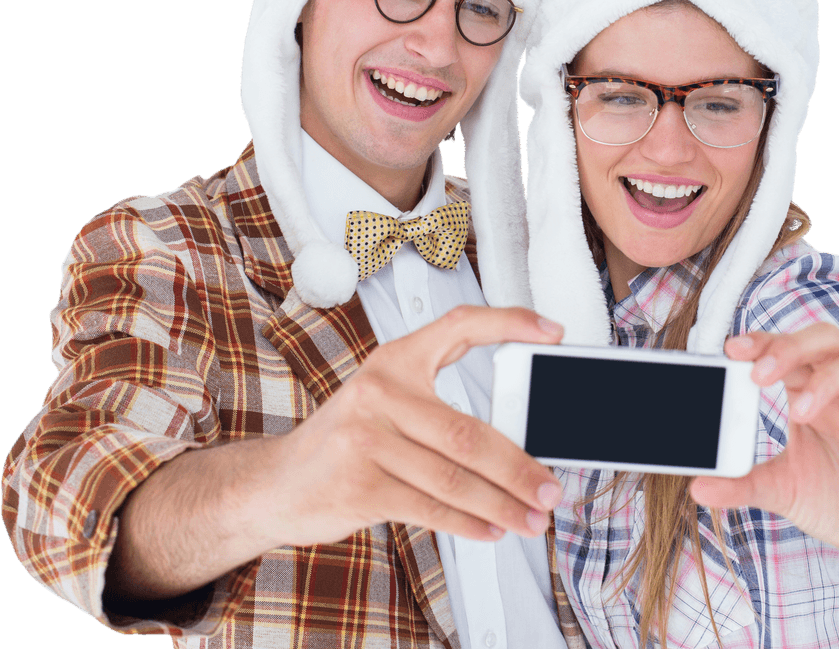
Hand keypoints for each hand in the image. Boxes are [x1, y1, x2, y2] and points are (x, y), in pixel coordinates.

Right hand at [264, 305, 564, 545]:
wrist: (274, 483)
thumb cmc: (343, 441)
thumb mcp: (383, 403)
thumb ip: (437, 408)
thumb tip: (517, 438)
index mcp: (393, 362)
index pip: (459, 326)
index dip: (508, 323)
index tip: (549, 332)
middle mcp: (379, 394)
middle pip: (468, 433)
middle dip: (519, 468)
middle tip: (550, 488)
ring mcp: (365, 441)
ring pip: (455, 478)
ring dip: (502, 505)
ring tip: (532, 517)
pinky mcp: (359, 487)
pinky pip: (430, 508)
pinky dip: (469, 523)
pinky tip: (492, 529)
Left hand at [690, 323, 838, 569]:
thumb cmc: (830, 500)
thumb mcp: (779, 491)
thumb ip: (741, 484)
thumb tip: (697, 486)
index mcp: (808, 392)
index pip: (787, 348)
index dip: (763, 341)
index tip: (731, 349)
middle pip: (825, 339)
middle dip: (792, 347)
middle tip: (760, 375)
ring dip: (829, 379)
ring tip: (800, 413)